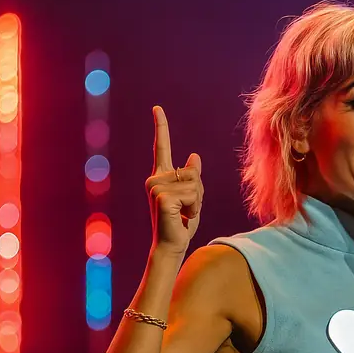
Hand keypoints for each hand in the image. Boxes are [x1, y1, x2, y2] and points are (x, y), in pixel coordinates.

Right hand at [145, 106, 203, 255]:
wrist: (172, 244)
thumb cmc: (181, 223)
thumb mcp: (192, 197)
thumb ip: (192, 178)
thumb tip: (194, 155)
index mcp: (160, 176)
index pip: (162, 147)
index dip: (161, 126)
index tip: (157, 108)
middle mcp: (155, 178)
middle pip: (192, 173)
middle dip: (198, 193)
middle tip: (185, 210)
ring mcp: (156, 187)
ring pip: (195, 184)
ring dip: (196, 202)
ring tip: (183, 214)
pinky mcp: (162, 196)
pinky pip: (193, 195)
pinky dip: (194, 208)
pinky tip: (182, 217)